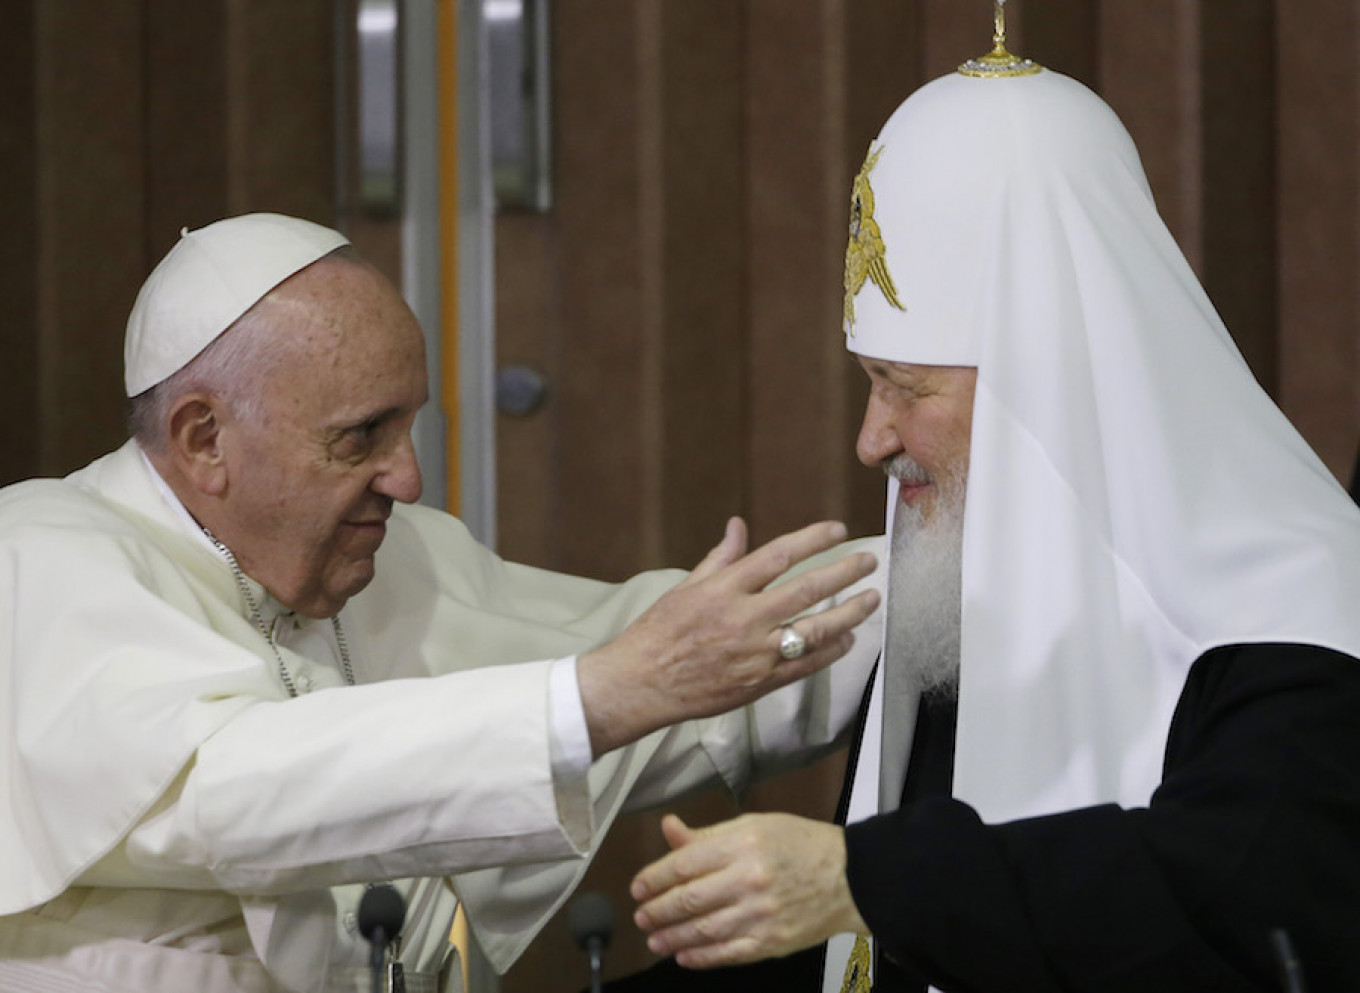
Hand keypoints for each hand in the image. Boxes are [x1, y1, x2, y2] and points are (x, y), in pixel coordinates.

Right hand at [577, 518, 878, 754]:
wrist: (641, 684)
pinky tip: (849, 639)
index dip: (813, 539)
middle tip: (869, 560)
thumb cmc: (659, 633)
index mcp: (723, 589)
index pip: (778, 555)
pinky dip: (831, 651)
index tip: (838, 530)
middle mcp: (743, 618)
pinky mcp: (759, 682)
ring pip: (815, 629)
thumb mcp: (686, 587)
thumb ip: (720, 558)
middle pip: (806, 589)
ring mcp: (754, 653)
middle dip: (844, 572)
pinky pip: (806, 665)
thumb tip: (738, 525)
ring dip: (850, 613)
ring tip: (871, 599)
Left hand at [630, 813, 867, 967]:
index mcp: (743, 844)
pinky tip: (684, 955)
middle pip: (689, 900)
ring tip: (654, 939)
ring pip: (703, 931)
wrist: (850, 877)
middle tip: (641, 916)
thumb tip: (669, 829)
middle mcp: (749, 880)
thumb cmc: (800, 845)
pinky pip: (727, 954)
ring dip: (672, 937)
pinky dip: (701, 957)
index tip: (638, 887)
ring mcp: (761, 915)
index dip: (654, 878)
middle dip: (657, 910)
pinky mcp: (771, 942)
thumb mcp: (754, 826)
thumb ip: (708, 834)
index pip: (684, 863)